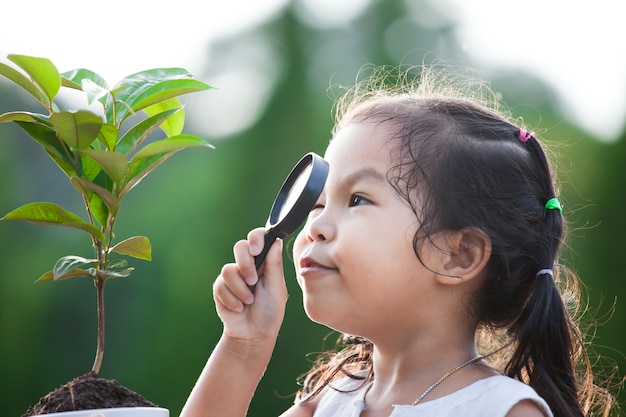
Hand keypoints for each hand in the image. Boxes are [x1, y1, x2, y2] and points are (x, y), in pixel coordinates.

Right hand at [213, 228, 287, 344]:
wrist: (253, 335)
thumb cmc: (270, 312)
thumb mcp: (276, 289)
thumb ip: (274, 265)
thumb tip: (277, 240)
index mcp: (265, 262)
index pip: (259, 238)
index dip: (256, 238)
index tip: (256, 250)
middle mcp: (248, 265)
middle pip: (240, 247)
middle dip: (245, 264)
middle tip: (252, 280)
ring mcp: (233, 276)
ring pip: (228, 269)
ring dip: (240, 288)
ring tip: (249, 301)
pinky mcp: (221, 288)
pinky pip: (220, 285)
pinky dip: (231, 299)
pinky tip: (239, 308)